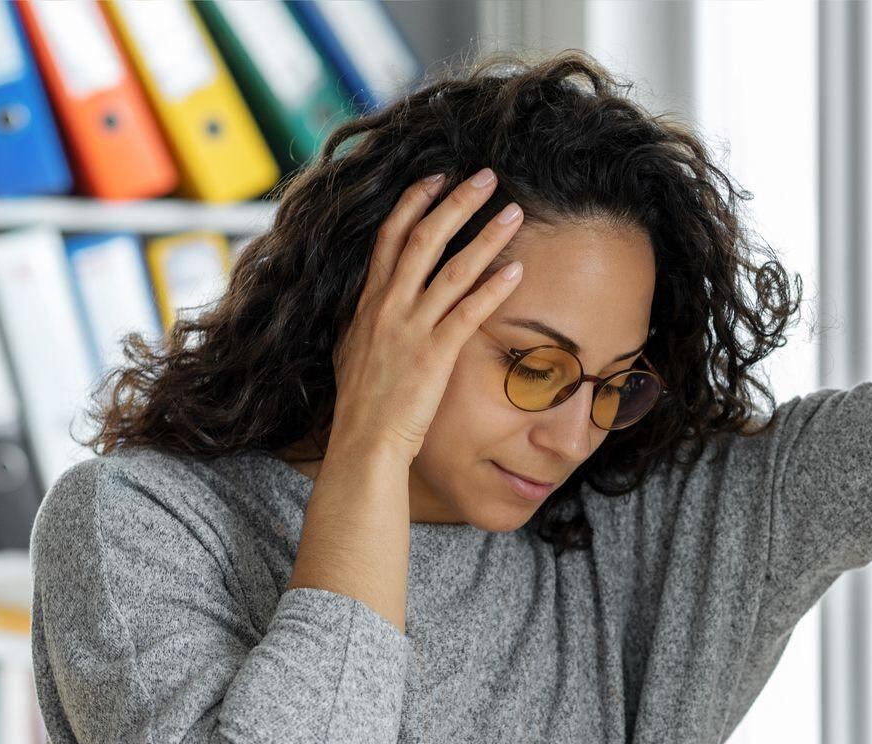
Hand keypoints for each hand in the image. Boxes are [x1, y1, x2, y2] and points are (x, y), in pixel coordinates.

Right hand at [328, 169, 526, 463]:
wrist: (363, 440)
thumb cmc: (363, 402)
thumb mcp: (354, 348)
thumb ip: (368, 319)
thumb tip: (372, 302)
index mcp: (368, 300)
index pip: (391, 236)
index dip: (415, 201)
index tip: (438, 176)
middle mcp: (388, 305)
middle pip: (424, 237)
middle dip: (456, 202)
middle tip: (486, 176)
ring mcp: (411, 328)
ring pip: (451, 268)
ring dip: (485, 236)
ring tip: (514, 212)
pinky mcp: (435, 354)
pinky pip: (468, 313)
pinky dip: (493, 288)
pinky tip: (517, 270)